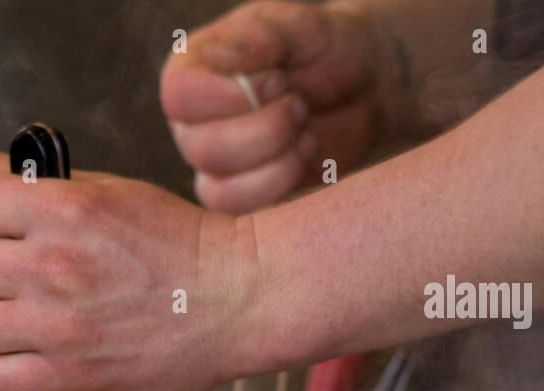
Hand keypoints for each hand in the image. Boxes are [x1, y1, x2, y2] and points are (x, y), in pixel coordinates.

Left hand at [0, 136, 259, 390]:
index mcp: (66, 209)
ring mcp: (59, 325)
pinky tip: (23, 353)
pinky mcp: (69, 376)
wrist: (237, 299)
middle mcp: (55, 265)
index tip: (10, 231)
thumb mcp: (104, 192)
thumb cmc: (177, 245)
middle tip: (22, 278)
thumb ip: (27, 181)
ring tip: (21, 318)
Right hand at [161, 0, 378, 213]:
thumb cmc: (322, 46)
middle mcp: (192, 124)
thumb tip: (212, 58)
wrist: (362, 84)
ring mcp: (214, 167)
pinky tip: (305, 153)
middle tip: (299, 104)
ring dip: (279, 160)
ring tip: (304, 129)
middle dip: (269, 129)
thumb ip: (257, 36)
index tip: (277, 79)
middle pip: (202, 150)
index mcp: (192, 74)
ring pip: (220, 192)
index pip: (180, 97)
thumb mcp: (296, 25)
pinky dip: (284, 183)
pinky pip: (244, 212)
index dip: (232, 96)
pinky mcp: (242, 197)